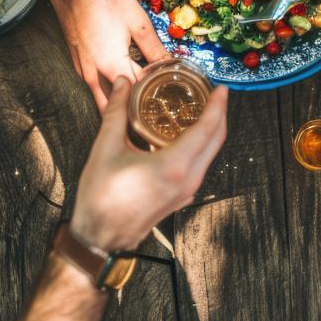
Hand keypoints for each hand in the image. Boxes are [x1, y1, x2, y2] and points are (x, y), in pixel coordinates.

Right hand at [47, 0, 168, 109]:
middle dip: (134, 109)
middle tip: (153, 109)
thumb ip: (154, 48)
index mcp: (111, 65)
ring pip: (102, 97)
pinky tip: (121, 84)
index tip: (169, 95)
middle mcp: (93, 73)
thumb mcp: (137, 21)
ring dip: (119, 103)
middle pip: (116, 105)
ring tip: (139, 103)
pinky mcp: (77, 62)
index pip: (138, 93)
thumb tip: (169, 64)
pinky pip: (94, 85)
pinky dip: (108, 90)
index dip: (154, 94)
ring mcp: (82, 69)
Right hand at [71, 78, 228, 250]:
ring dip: (211, 132)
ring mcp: (186, 192)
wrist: (99, 237)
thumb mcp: (106, 148)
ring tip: (203, 111)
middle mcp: (187, 180)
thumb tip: (122, 83)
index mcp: (174, 166)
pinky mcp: (180, 198)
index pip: (207, 129)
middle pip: (216, 141)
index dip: (217, 105)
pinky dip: (201, 148)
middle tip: (215, 94)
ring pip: (210, 156)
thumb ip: (116, 111)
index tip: (221, 88)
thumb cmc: (101, 197)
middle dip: (219, 115)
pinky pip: (200, 167)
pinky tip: (188, 137)